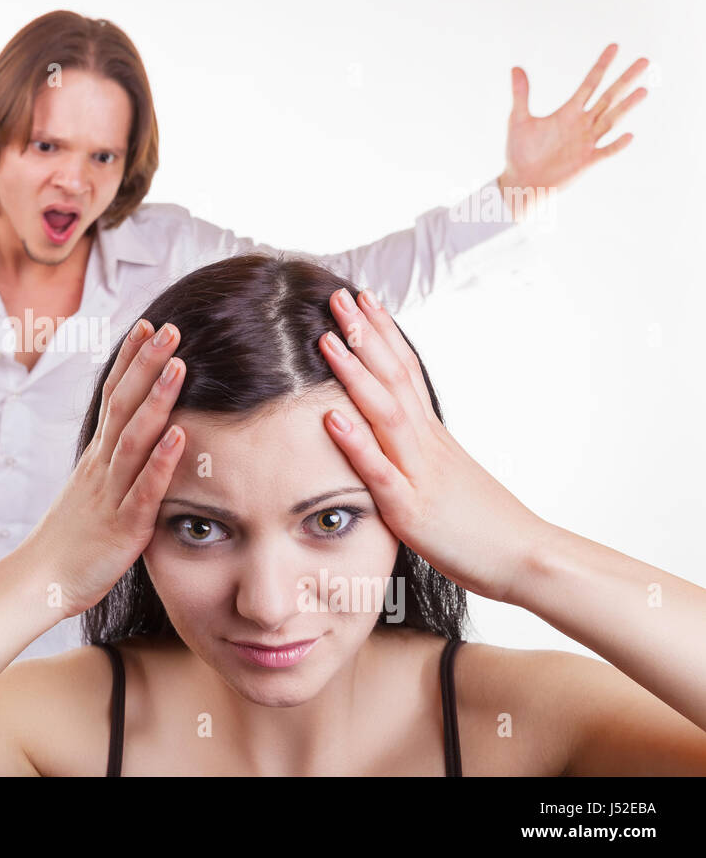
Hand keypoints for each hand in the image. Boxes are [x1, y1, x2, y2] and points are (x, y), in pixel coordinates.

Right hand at [17, 320, 186, 617]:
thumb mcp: (91, 495)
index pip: (112, 397)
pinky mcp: (123, 527)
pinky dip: (161, 461)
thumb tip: (135, 444)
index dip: (130, 361)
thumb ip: (112, 468)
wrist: (38, 583)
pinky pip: (144, 489)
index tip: (148, 325)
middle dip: (146, 364)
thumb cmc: (69, 543)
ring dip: (156, 400)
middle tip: (170, 327)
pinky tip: (179, 435)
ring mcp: (111, 495)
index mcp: (95, 459)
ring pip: (133, 439)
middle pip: (123, 405)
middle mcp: (101, 468)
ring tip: (178, 365)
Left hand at [316, 287, 544, 602]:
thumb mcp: (449, 480)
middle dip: (366, 336)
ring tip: (328, 341)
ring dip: (356, 375)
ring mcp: (421, 474)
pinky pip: (380, 472)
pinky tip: (330, 419)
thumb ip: (423, 456)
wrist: (530, 560)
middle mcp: (428, 445)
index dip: (384, 334)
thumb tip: (402, 440)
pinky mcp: (413, 510)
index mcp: (434, 437)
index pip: (407, 372)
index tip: (363, 299)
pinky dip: (356, 444)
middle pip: (395, 378)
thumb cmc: (488, 526)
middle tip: (338, 297)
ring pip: (387, 414)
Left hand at [499, 44, 647, 195]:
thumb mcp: (518, 120)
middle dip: (625, 79)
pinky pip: (606, 151)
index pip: (590, 83)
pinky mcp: (587, 161)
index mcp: (569, 111)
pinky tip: (629, 135)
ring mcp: (587, 142)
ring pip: (611, 120)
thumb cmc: (520, 152)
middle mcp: (583, 123)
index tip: (614, 46)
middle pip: (608, 97)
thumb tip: (516, 67)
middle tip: (644, 61)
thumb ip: (521, 94)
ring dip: (626, 107)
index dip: (601, 65)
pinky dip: (617, 144)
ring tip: (643, 91)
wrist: (521, 181)